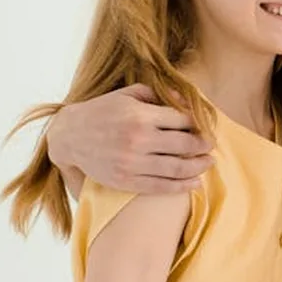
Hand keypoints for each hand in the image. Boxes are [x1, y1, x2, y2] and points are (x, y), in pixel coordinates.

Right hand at [46, 84, 212, 193]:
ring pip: (177, 168)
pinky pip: (160, 187)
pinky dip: (182, 186)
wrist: (69, 136)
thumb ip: (159, 94)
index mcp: (141, 115)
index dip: (200, 124)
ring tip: (209, 163)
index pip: (183, 121)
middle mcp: (138, 140)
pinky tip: (195, 183)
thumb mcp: (129, 94)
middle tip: (212, 145)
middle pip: (185, 145)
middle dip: (204, 146)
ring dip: (198, 167)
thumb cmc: (103, 111)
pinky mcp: (125, 181)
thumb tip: (186, 99)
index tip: (208, 126)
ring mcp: (132, 163)